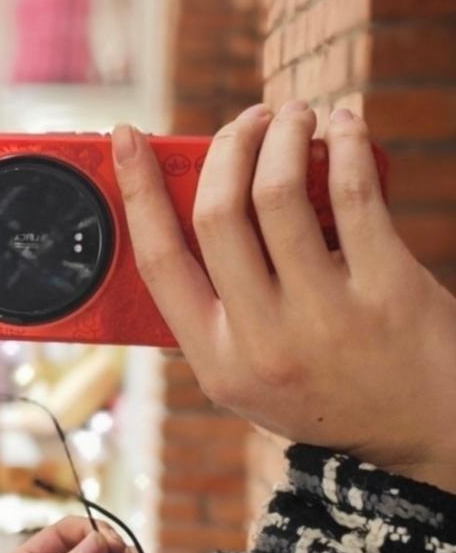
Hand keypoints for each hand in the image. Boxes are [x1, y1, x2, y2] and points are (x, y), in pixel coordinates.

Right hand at [112, 102, 455, 494]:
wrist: (432, 436)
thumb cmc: (335, 392)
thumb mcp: (252, 375)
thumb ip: (218, 308)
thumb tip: (197, 202)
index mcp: (218, 360)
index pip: (158, 260)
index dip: (136, 189)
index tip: (128, 136)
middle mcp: (264, 341)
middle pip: (218, 214)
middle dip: (227, 147)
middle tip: (248, 120)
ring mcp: (327, 317)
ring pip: (278, 195)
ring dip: (282, 136)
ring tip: (294, 116)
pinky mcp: (389, 292)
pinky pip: (353, 197)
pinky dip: (345, 148)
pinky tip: (345, 128)